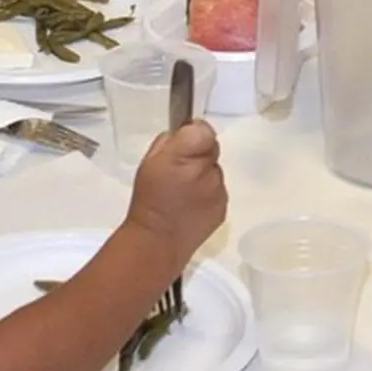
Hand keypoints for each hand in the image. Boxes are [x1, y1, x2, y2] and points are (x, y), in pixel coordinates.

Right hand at [126, 120, 226, 266]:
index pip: (204, 130)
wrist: (158, 241)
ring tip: (185, 192)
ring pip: (215, 171)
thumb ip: (168, 142)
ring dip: (204, 175)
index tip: (185, 140)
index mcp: (184, 156)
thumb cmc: (148, 200)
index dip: (195, 132)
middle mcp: (206, 170)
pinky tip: (192, 205)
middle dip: (199, 153)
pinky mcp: (223, 207)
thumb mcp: (148, 162)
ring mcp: (218, 190)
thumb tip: (183, 134)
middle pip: (212, 149)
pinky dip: (208, 193)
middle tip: (181, 169)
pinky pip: (218, 190)